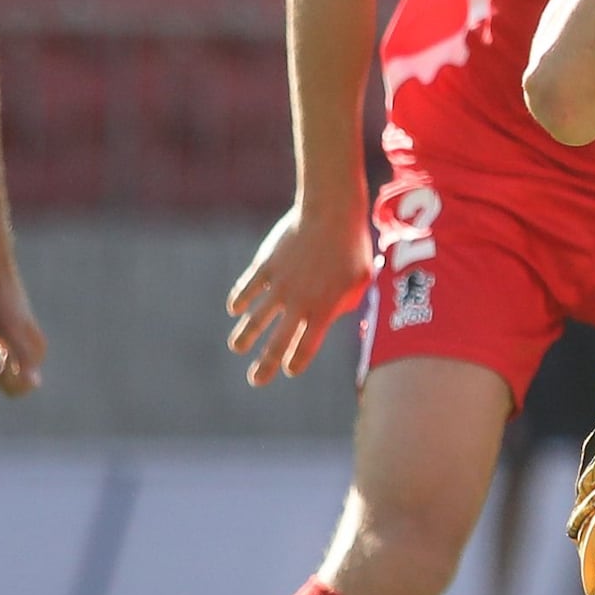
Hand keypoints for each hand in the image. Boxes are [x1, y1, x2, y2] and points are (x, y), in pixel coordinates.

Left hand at [0, 238, 35, 397]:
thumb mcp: (8, 334)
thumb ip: (23, 359)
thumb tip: (35, 384)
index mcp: (35, 352)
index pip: (23, 386)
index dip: (4, 381)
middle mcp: (29, 351)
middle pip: (13, 383)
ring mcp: (15, 346)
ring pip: (2, 375)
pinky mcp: (2, 340)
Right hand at [224, 200, 371, 387]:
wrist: (331, 213)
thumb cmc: (352, 247)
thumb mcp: (360, 280)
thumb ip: (346, 303)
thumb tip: (331, 317)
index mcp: (324, 309)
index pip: (306, 347)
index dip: (295, 362)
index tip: (289, 370)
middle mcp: (298, 303)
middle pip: (276, 343)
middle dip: (265, 365)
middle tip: (256, 381)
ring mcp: (278, 286)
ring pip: (254, 321)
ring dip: (244, 337)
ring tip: (238, 347)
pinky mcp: (264, 267)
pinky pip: (245, 290)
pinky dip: (238, 301)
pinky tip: (235, 309)